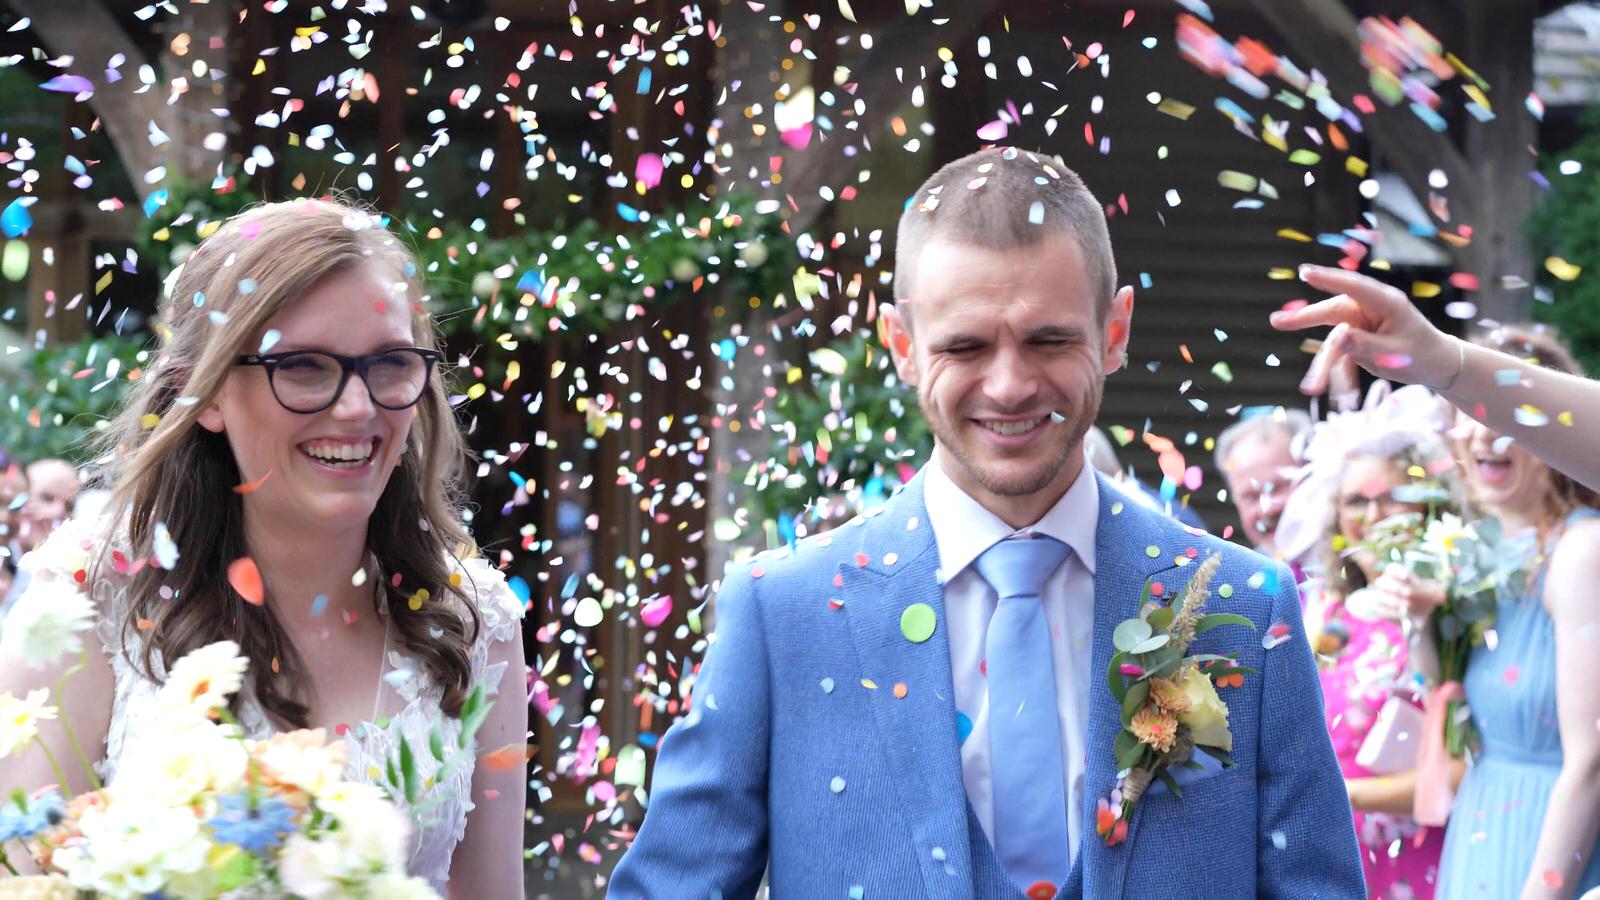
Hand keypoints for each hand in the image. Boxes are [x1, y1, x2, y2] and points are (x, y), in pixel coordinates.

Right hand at [1269, 265, 1461, 394]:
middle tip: (1276, 322)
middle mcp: (1369, 309)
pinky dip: (1337, 374)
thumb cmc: (1422, 355)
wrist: (1436, 366)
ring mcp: (1360, 324)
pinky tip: (1339, 394)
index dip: (1328, 279)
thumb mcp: (1396, 353)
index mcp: (1386, 303)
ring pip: (1332, 342)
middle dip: (1304, 320)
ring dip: (1323, 367)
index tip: (1305, 273)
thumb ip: (1366, 345)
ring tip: (1310, 389)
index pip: (1353, 287)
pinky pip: (1340, 356)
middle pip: (1331, 313)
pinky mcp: (1356, 339)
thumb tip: (1339, 338)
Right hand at [1366, 565, 1446, 623]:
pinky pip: (1381, 610)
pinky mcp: (1379, 610)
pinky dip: (1392, 612)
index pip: (1392, 568)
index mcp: (1396, 575)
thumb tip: (1443, 595)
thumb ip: (1435, 593)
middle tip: (1409, 593)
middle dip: (1397, 587)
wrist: (1410, 615)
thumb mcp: (1429, 594)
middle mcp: (1385, 584)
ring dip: (1394, 600)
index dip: (1398, 571)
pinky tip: (1402, 614)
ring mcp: (1379, 597)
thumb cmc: (1420, 600)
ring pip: (1380, 596)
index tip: (1406, 576)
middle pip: (1385, 581)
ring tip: (1407, 605)